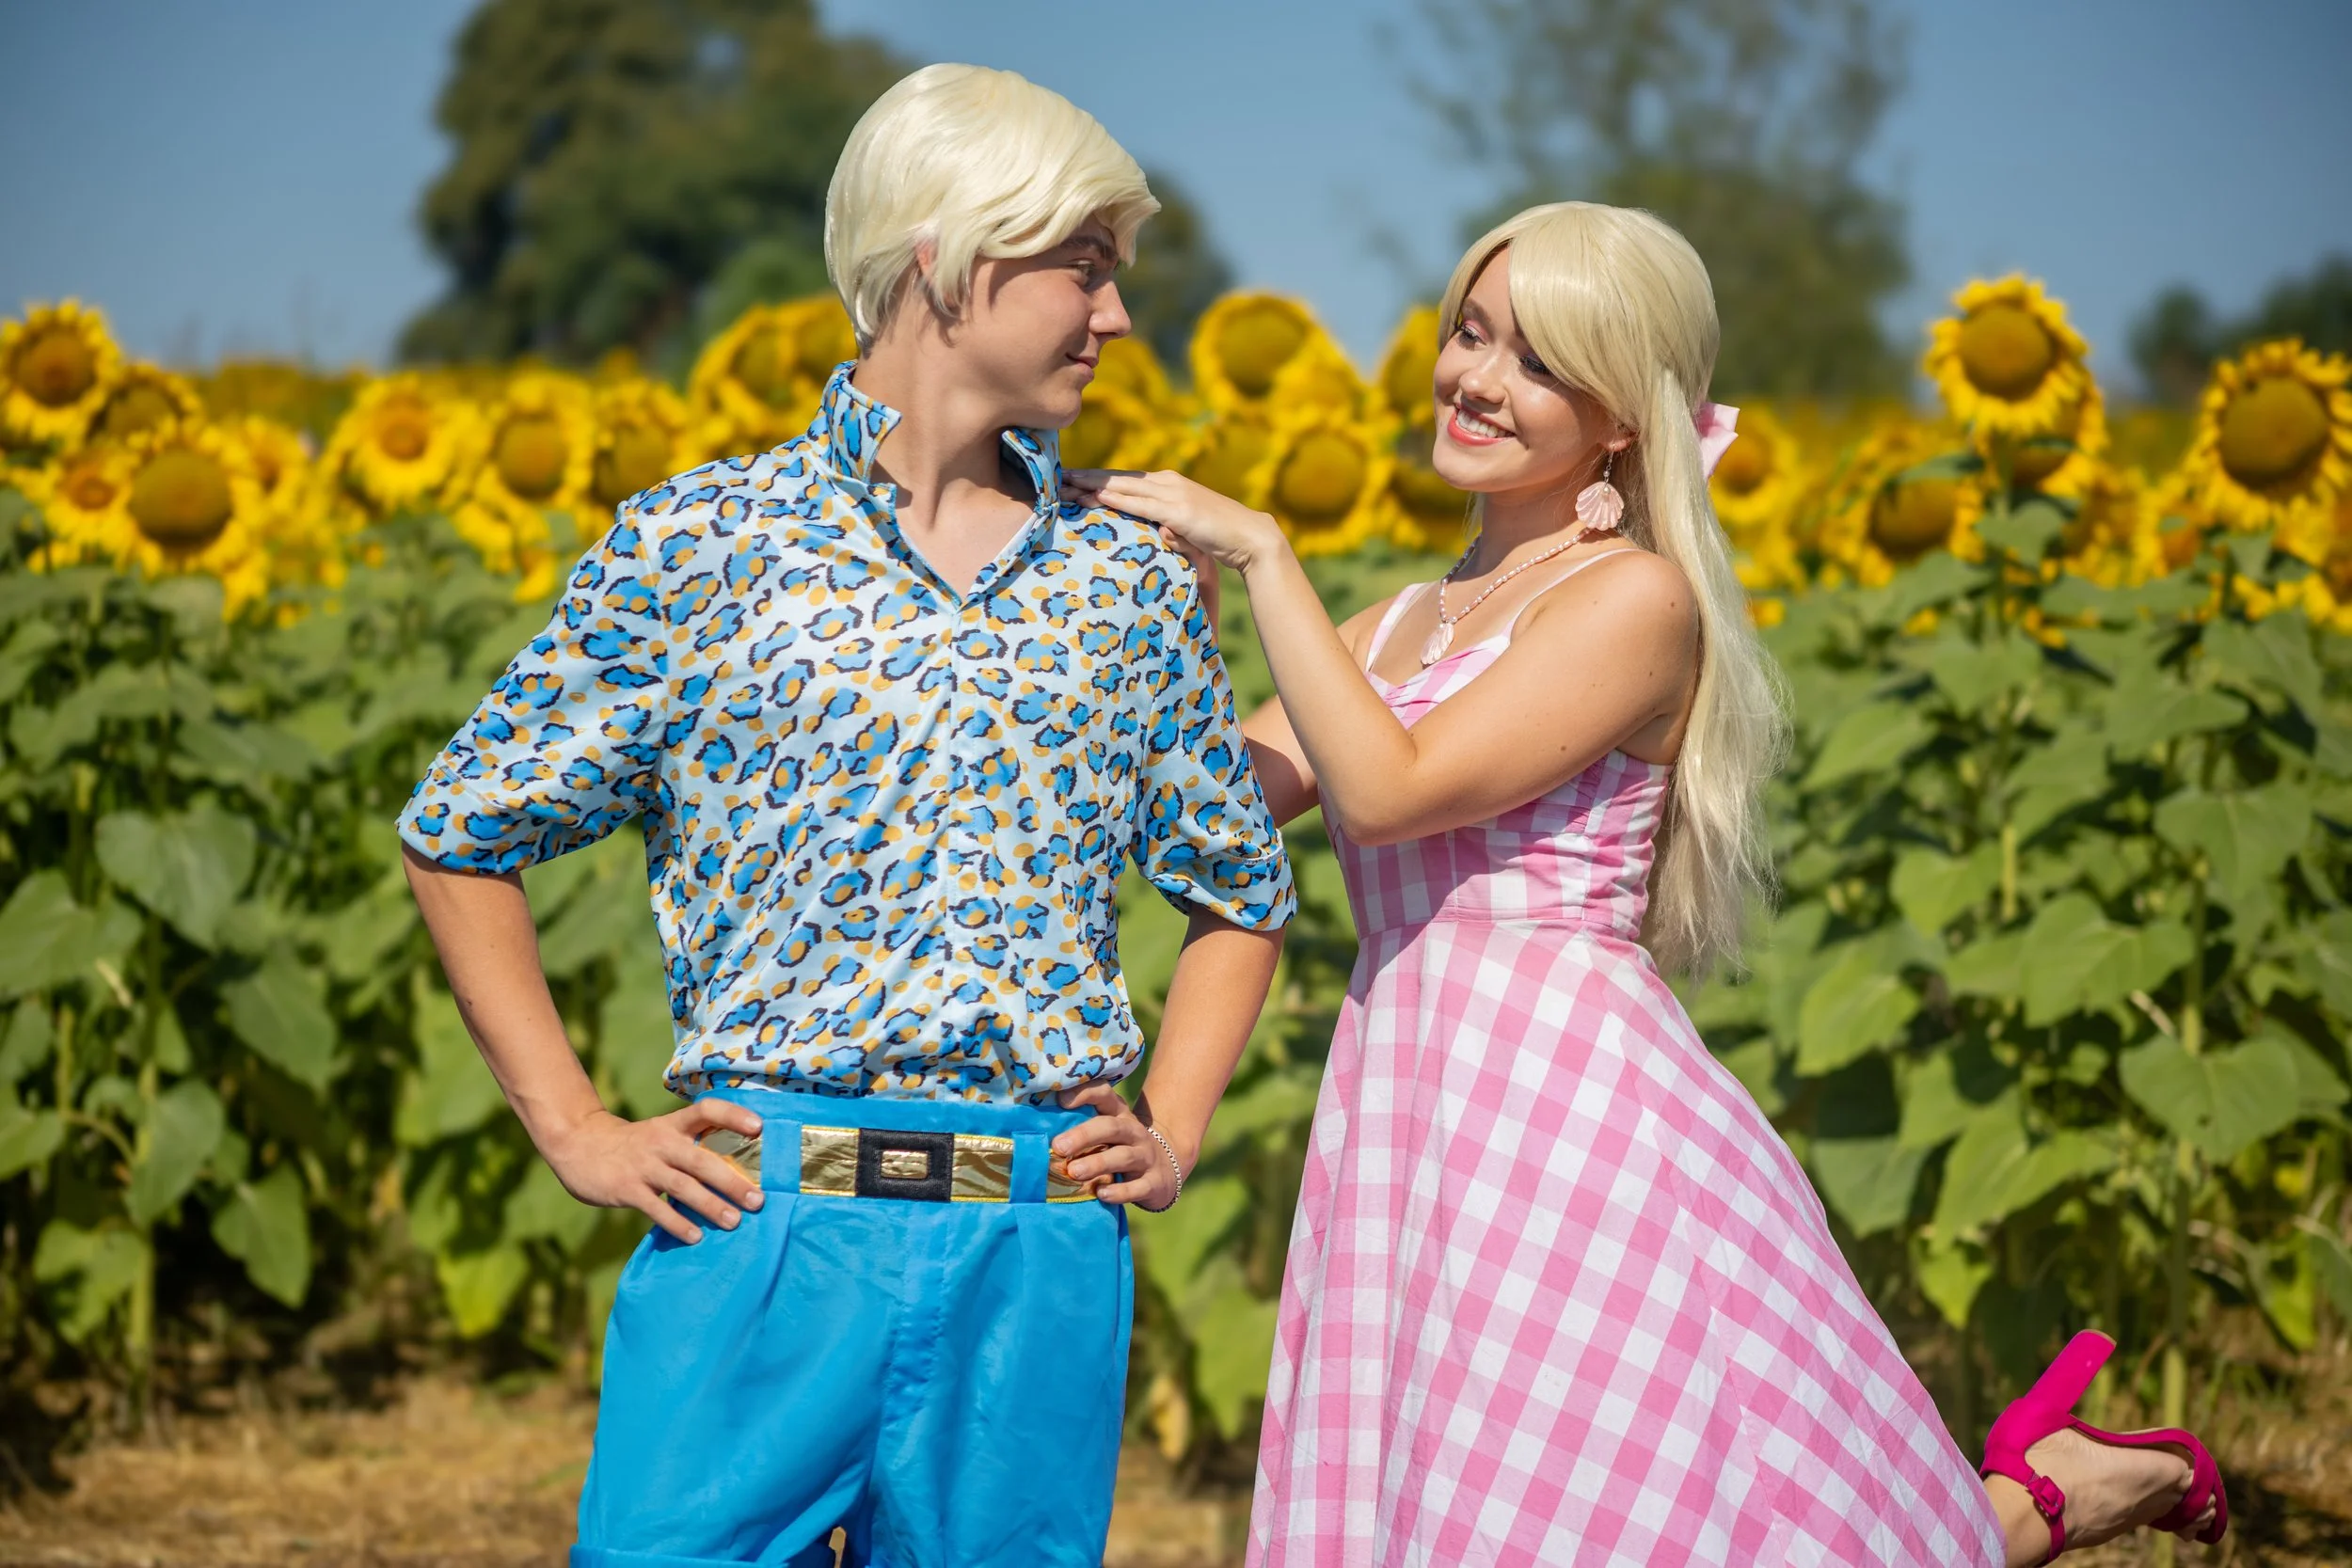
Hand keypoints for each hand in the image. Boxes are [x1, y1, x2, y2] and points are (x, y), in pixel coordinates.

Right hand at [536, 1098, 765, 1243]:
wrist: (579, 1144)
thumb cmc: (635, 1145)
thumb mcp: (661, 1133)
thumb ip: (691, 1146)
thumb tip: (737, 1172)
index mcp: (673, 1125)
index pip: (706, 1111)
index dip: (733, 1116)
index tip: (759, 1127)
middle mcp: (661, 1142)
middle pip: (702, 1160)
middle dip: (732, 1181)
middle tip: (758, 1200)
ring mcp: (643, 1166)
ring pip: (683, 1186)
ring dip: (711, 1205)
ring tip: (734, 1222)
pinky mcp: (626, 1189)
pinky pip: (656, 1208)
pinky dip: (677, 1223)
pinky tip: (696, 1236)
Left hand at [1052, 1081, 1186, 1210]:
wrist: (1162, 1171)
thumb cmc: (1119, 1148)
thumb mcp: (1106, 1132)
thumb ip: (1079, 1126)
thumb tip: (1034, 1127)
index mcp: (1119, 1115)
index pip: (1105, 1095)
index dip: (1085, 1093)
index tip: (1060, 1100)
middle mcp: (1134, 1132)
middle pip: (1111, 1127)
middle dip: (1084, 1135)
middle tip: (1058, 1146)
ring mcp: (1145, 1157)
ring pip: (1123, 1156)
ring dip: (1097, 1163)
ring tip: (1073, 1172)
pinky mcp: (1153, 1183)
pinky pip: (1138, 1187)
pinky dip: (1119, 1192)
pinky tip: (1101, 1194)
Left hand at [1061, 468, 1286, 574]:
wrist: (1252, 538)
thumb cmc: (1223, 538)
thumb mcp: (1190, 530)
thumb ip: (1171, 528)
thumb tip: (1160, 533)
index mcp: (1170, 484)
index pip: (1128, 480)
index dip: (1100, 479)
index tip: (1074, 480)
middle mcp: (1169, 483)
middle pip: (1120, 478)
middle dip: (1088, 477)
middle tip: (1059, 477)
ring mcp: (1174, 495)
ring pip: (1124, 487)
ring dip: (1093, 485)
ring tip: (1066, 485)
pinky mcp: (1178, 511)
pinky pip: (1139, 504)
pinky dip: (1115, 499)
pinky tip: (1095, 497)